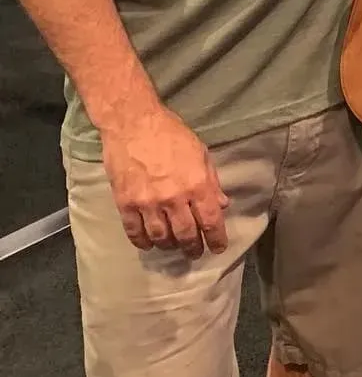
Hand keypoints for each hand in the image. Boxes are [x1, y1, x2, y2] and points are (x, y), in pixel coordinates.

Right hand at [101, 104, 229, 257]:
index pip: (210, 221)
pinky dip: (143, 242)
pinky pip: (135, 231)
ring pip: (161, 237)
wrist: (133, 124)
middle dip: (193, 248)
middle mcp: (174, 198)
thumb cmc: (171, 134)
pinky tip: (149, 243)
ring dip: (170, 246)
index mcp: (197, 185)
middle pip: (186, 234)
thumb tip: (221, 204)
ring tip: (174, 247)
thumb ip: (211, 181)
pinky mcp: (125, 203)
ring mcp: (148, 203)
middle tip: (196, 253)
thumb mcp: (200, 153)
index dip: (216, 239)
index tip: (219, 248)